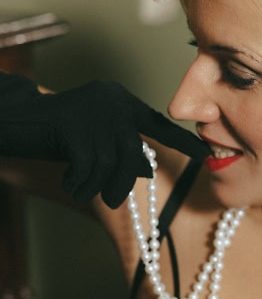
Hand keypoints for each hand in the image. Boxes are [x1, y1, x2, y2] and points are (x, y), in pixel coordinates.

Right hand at [0, 72, 209, 207]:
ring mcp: (92, 109)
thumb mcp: (94, 143)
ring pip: (111, 163)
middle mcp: (112, 100)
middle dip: (121, 182)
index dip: (181, 142)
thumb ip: (120, 150)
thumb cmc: (56, 135)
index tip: (206, 155)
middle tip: (109, 198)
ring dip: (96, 186)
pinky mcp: (72, 122)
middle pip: (133, 153)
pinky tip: (68, 183)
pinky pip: (88, 167)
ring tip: (79, 188)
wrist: (13, 121)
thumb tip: (147, 171)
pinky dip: (80, 183)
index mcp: (121, 101)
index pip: (158, 124)